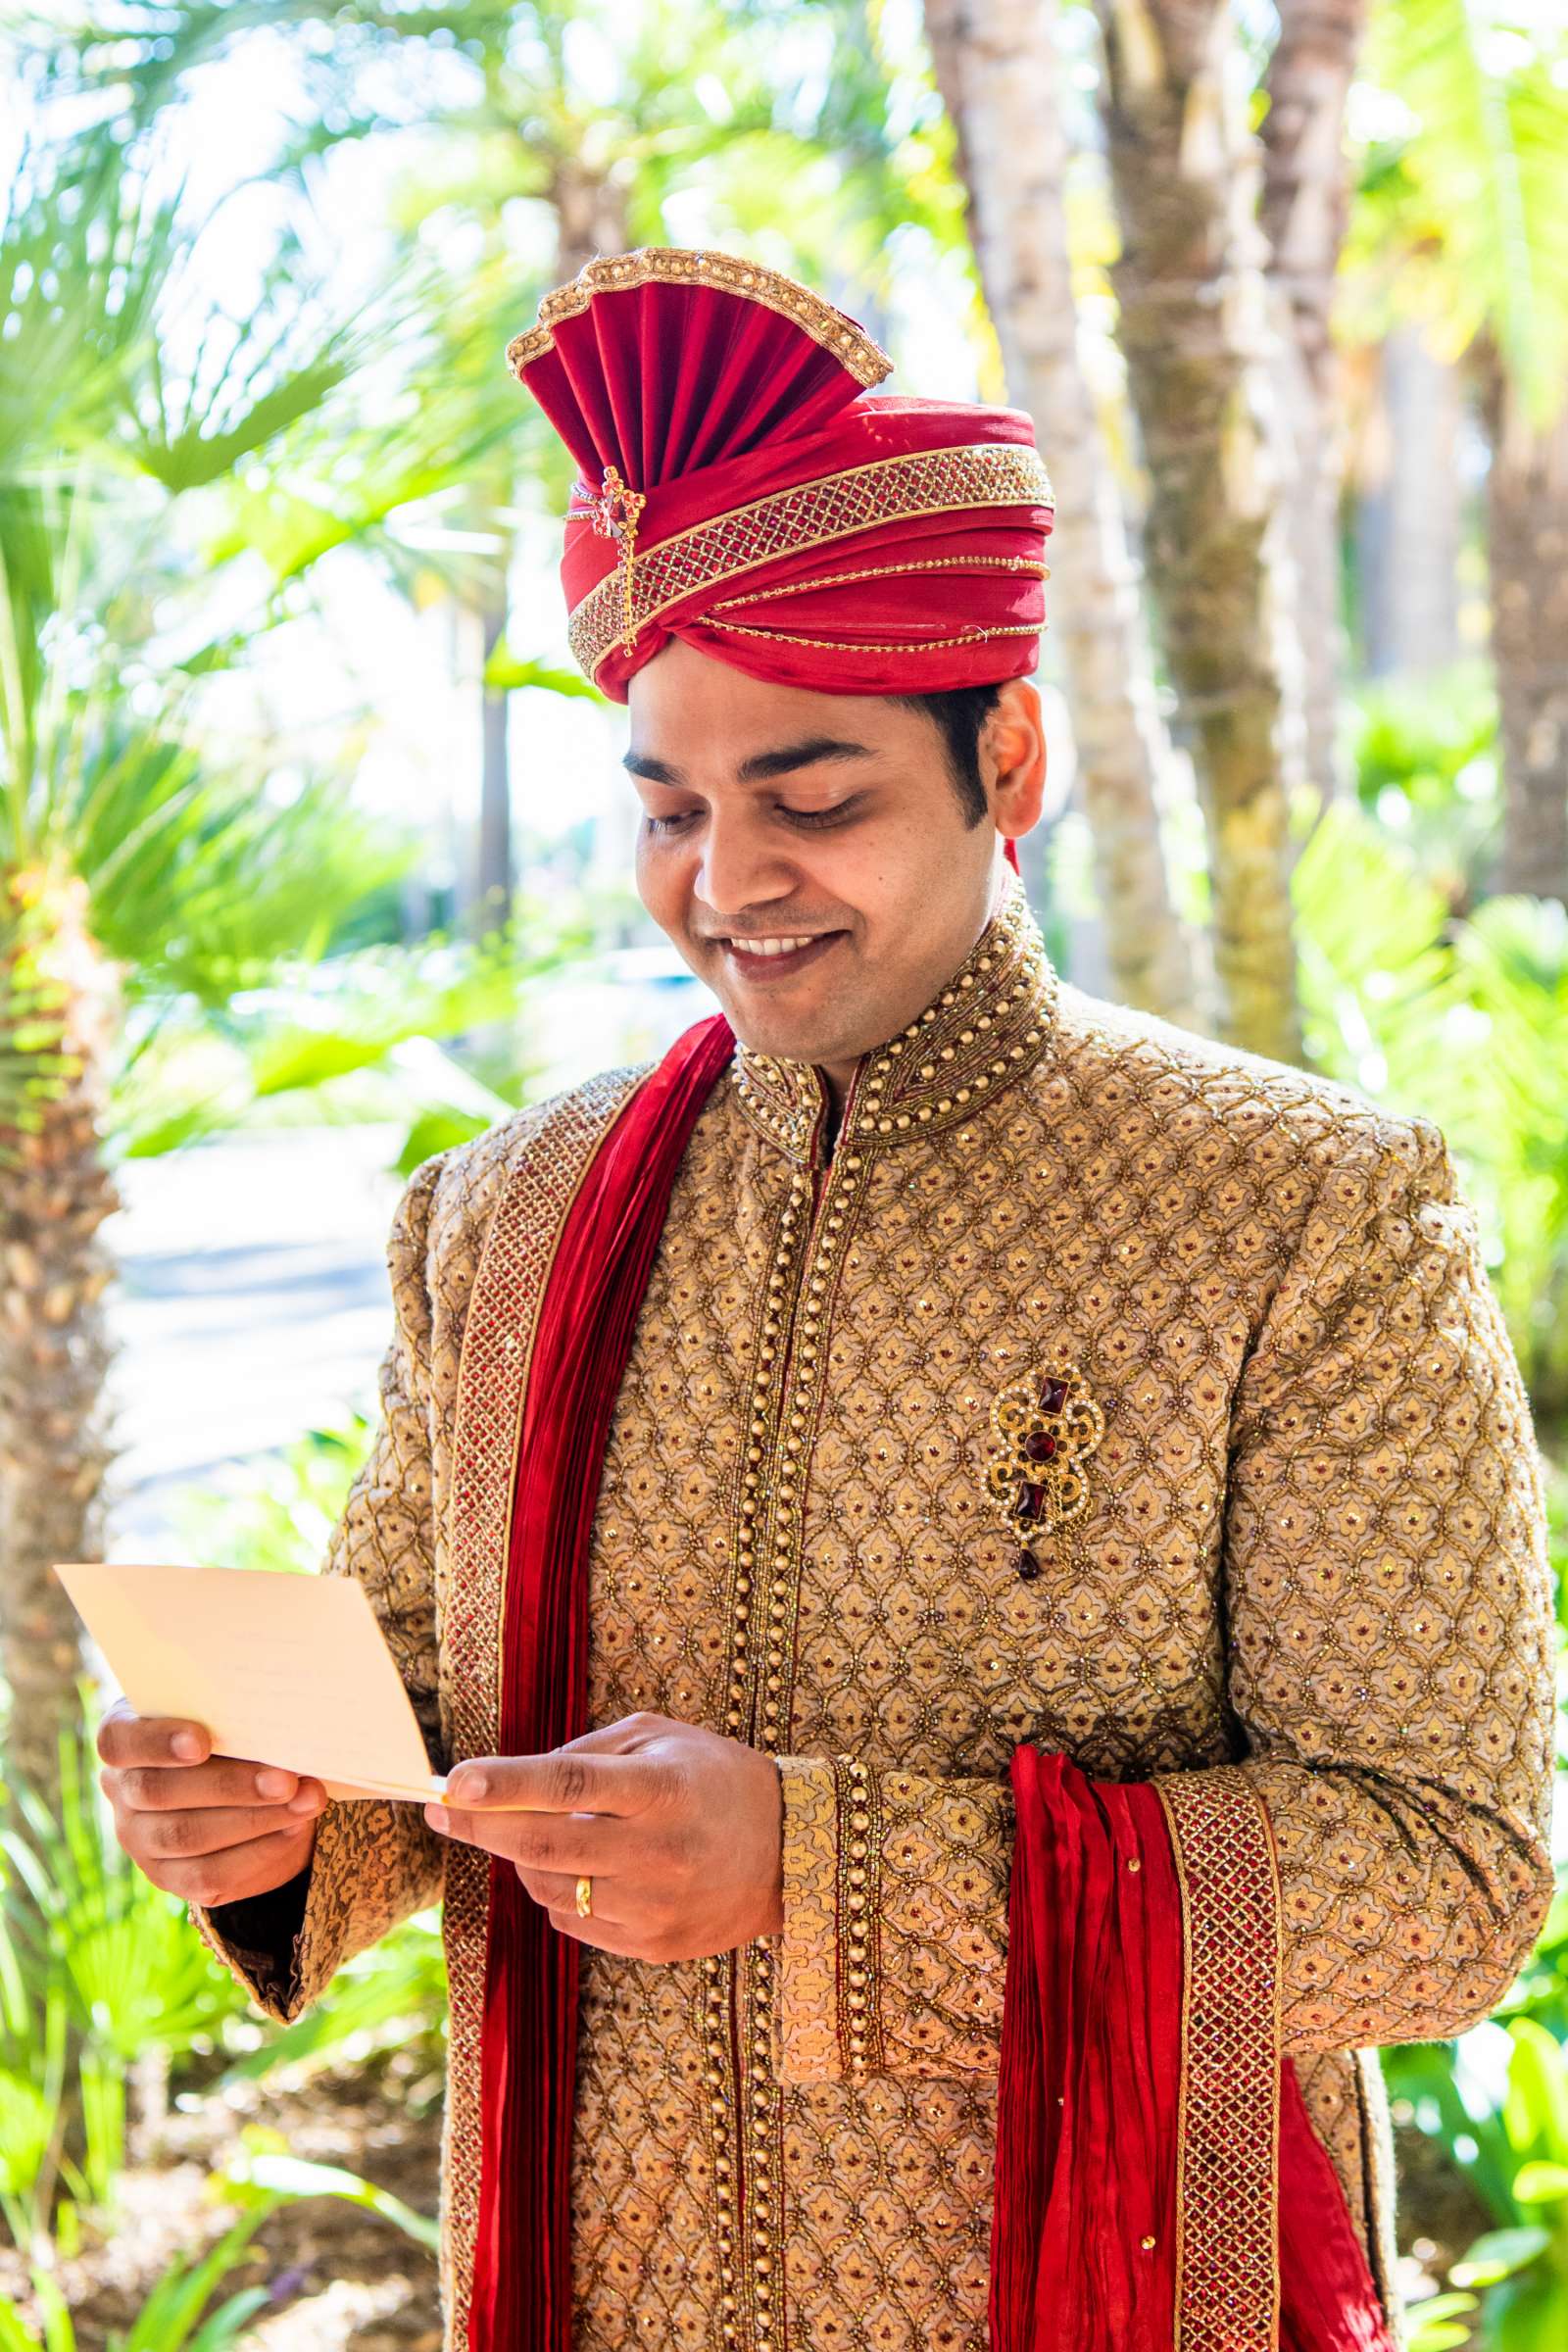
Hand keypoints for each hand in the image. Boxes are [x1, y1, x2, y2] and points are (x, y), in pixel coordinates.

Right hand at [97, 1699, 328, 1907]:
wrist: (238, 1781)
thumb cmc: (229, 1727)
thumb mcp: (225, 1710)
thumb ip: (234, 1713)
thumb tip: (280, 1723)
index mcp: (125, 1736)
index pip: (118, 1741)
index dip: (156, 1742)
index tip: (202, 1742)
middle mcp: (123, 1791)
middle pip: (159, 1792)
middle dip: (229, 1786)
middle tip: (286, 1779)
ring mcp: (141, 1839)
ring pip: (187, 1837)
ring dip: (255, 1820)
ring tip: (306, 1801)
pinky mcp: (171, 1876)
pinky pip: (208, 1875)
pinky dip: (258, 1851)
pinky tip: (294, 1828)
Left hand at [425, 1711, 782, 1961]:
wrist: (793, 1853)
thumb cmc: (718, 1779)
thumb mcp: (662, 1738)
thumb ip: (589, 1749)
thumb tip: (517, 1778)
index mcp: (661, 1790)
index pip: (567, 1785)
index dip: (505, 1784)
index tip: (453, 1781)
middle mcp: (656, 1853)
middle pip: (541, 1843)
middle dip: (479, 1825)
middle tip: (442, 1807)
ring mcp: (653, 1908)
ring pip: (548, 1888)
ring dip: (523, 1857)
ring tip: (537, 1830)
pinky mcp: (653, 1947)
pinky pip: (574, 1921)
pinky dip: (560, 1890)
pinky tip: (584, 1867)